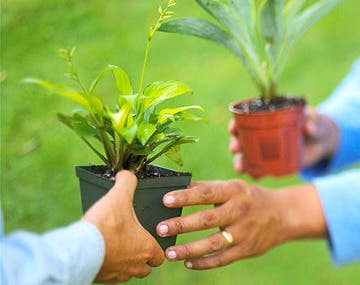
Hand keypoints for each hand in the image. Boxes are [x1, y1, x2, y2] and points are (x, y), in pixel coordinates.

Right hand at [83, 170, 163, 282]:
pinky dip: (111, 267)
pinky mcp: (102, 279)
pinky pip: (112, 276)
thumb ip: (126, 182)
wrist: (78, 250)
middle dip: (143, 258)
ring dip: (126, 262)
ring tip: (117, 246)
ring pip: (129, 273)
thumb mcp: (119, 197)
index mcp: (145, 249)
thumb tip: (127, 174)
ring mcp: (118, 275)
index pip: (160, 256)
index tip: (148, 238)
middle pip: (146, 268)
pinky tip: (103, 252)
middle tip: (133, 242)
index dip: (157, 248)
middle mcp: (135, 266)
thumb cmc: (104, 225)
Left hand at [156, 179, 326, 269]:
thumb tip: (177, 188)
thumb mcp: (232, 186)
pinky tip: (188, 263)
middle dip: (182, 225)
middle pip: (207, 220)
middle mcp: (239, 211)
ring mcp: (244, 232)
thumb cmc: (249, 197)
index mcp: (233, 191)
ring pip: (213, 243)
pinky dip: (204, 263)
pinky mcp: (247, 250)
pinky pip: (223, 259)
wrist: (282, 214)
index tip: (165, 200)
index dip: (185, 196)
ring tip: (169, 253)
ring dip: (189, 249)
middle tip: (161, 229)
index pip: (205, 193)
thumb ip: (206, 188)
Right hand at [229, 107, 338, 172]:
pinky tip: (253, 176)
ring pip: (245, 156)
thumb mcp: (314, 119)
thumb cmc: (314, 124)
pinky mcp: (271, 164)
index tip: (232, 128)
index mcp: (264, 118)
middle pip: (240, 139)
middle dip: (235, 143)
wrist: (320, 141)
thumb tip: (309, 129)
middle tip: (235, 148)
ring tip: (239, 168)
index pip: (244, 119)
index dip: (235, 123)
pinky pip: (257, 169)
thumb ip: (312, 121)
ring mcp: (264, 150)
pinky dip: (254, 173)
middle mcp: (259, 134)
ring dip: (239, 161)